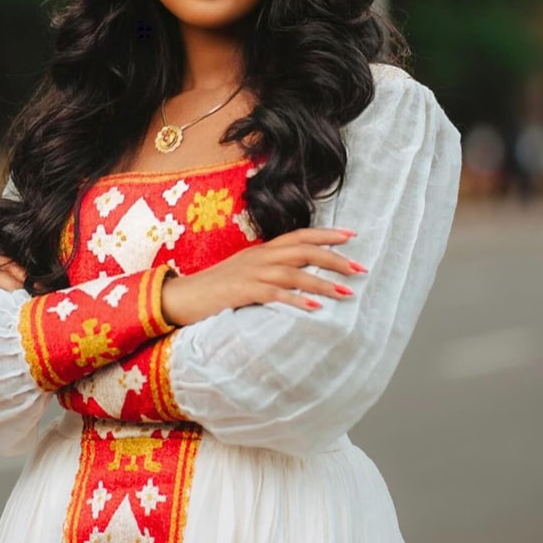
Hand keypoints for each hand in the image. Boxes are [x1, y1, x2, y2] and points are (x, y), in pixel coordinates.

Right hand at [161, 228, 365, 326]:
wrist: (181, 298)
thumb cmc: (215, 290)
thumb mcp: (245, 274)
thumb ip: (269, 272)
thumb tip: (297, 277)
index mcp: (261, 251)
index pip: (299, 235)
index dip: (325, 234)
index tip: (352, 236)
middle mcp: (259, 257)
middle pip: (303, 250)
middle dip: (334, 258)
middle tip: (360, 268)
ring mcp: (250, 274)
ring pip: (294, 272)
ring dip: (323, 282)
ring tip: (347, 292)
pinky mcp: (242, 292)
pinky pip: (274, 293)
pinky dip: (296, 299)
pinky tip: (314, 307)